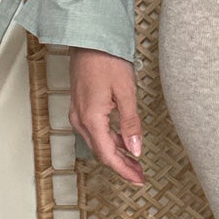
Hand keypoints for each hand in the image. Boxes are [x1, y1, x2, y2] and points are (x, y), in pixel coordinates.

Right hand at [69, 49, 145, 186]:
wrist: (89, 38)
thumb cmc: (106, 59)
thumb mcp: (126, 92)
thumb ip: (131, 124)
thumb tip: (136, 150)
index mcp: (91, 118)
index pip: (108, 155)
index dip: (124, 171)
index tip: (139, 180)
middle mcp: (80, 119)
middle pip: (101, 152)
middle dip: (121, 166)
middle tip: (140, 175)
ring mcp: (78, 113)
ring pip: (97, 143)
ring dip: (116, 154)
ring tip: (135, 162)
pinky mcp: (81, 106)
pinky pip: (94, 131)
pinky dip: (110, 140)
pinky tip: (123, 142)